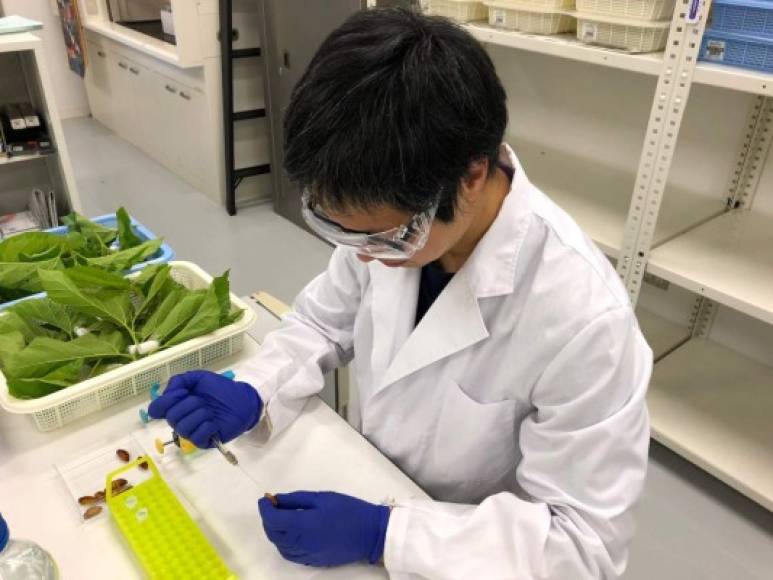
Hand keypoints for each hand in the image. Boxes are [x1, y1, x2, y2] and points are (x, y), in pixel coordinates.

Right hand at [148, 370, 261, 447]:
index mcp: (176, 405)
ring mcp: (192, 432)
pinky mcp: (203, 441)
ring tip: (209, 411)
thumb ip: (180, 380)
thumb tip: (168, 392)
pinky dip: (207, 426)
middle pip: (171, 418)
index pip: (156, 409)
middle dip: (189, 405)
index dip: (166, 401)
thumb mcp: (199, 378)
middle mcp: (180, 420)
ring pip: (183, 428)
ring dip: (199, 415)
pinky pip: (196, 437)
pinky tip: (214, 422)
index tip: (182, 392)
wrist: (242, 399)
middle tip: (202, 401)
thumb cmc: (220, 389)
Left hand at [258, 491, 389, 566]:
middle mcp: (301, 543)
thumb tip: (277, 500)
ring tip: (281, 518)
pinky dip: (284, 544)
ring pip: (280, 546)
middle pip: (273, 534)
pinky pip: (290, 554)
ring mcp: (307, 555)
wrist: (371, 533)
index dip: (265, 508)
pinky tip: (290, 533)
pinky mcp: (314, 561)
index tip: (265, 498)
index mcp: (303, 525)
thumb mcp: (322, 498)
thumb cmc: (348, 510)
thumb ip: (297, 499)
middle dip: (268, 519)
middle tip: (273, 505)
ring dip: (275, 532)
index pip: (273, 519)